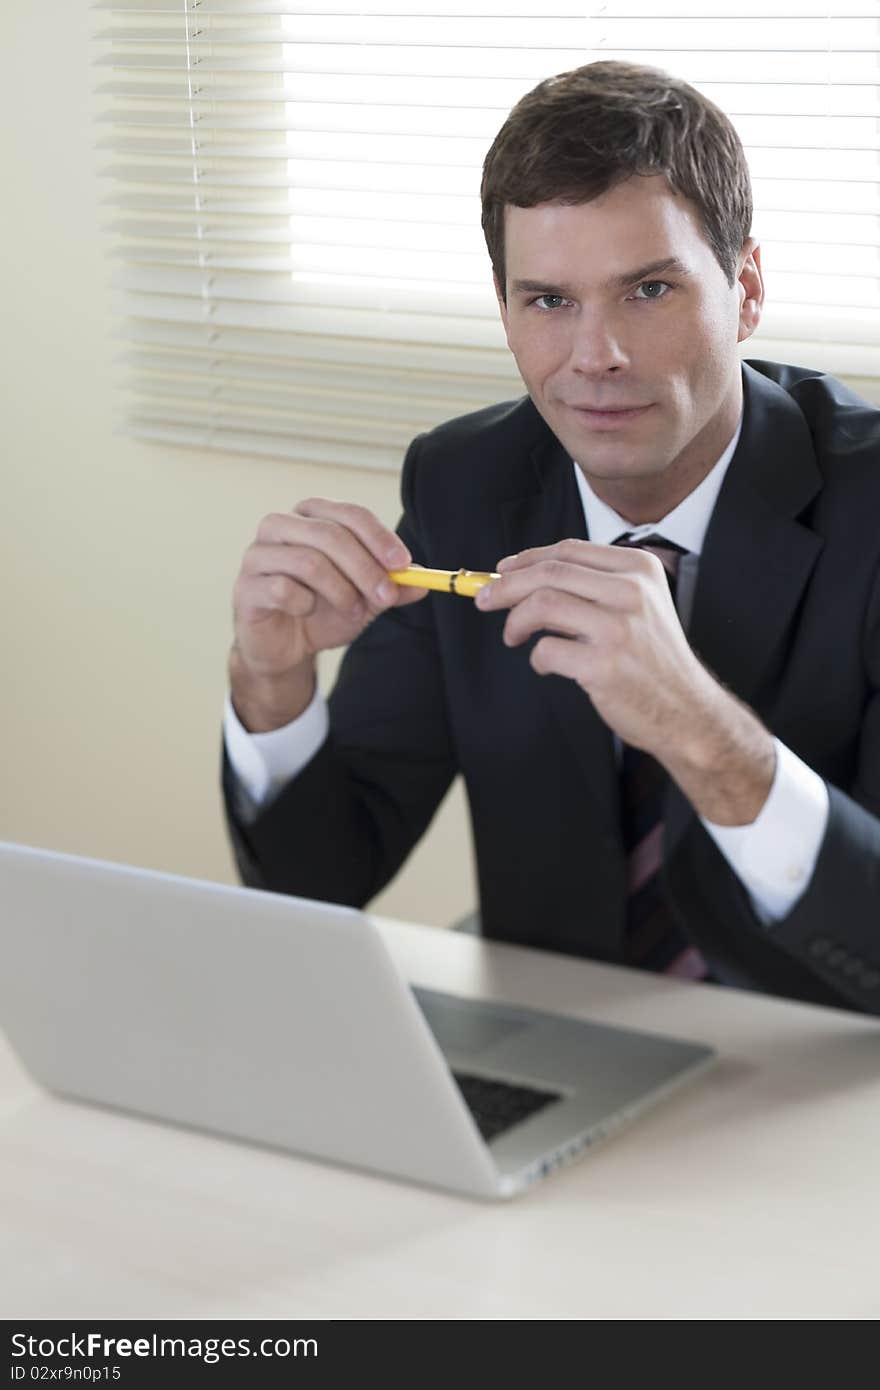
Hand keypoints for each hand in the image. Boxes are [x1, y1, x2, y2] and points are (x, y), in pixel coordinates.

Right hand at [230, 499, 426, 729]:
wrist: (285, 648)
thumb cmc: (322, 612)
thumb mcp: (365, 599)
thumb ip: (393, 587)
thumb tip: (423, 580)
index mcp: (312, 518)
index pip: (349, 513)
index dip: (378, 537)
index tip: (403, 564)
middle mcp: (281, 527)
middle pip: (330, 534)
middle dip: (365, 568)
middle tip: (386, 597)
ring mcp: (258, 554)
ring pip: (308, 561)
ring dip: (340, 591)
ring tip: (353, 612)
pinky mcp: (246, 586)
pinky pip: (283, 589)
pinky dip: (306, 605)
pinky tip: (307, 613)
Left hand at [475, 538, 775, 822]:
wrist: (687, 712)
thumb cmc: (653, 661)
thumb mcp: (638, 608)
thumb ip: (592, 589)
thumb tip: (521, 578)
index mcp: (639, 569)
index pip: (569, 551)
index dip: (527, 558)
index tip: (502, 570)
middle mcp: (631, 592)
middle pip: (549, 572)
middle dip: (506, 585)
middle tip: (483, 599)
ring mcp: (619, 628)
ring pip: (541, 604)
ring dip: (514, 620)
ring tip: (512, 636)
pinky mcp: (603, 665)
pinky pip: (546, 650)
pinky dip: (536, 658)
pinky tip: (546, 665)